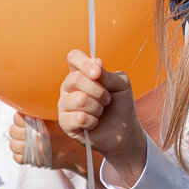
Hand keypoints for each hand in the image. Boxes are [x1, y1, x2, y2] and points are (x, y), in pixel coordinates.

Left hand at [9, 111, 93, 172]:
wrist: (76, 151)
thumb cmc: (67, 132)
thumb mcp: (58, 116)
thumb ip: (44, 109)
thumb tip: (30, 103)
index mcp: (40, 123)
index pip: (18, 118)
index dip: (21, 118)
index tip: (26, 119)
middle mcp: (36, 137)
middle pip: (13, 131)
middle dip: (18, 129)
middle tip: (27, 129)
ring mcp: (34, 150)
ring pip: (13, 144)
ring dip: (17, 142)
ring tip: (26, 140)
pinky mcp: (33, 161)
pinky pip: (17, 157)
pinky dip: (20, 154)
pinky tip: (28, 150)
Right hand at [59, 50, 146, 182]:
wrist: (124, 131)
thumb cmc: (121, 105)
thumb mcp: (122, 85)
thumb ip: (108, 75)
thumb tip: (97, 63)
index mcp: (81, 73)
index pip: (73, 57)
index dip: (84, 63)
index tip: (97, 73)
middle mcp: (69, 87)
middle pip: (75, 78)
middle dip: (99, 91)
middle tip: (107, 99)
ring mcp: (64, 105)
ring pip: (78, 99)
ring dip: (97, 107)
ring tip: (101, 111)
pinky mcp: (65, 123)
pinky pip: (78, 118)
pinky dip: (93, 121)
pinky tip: (94, 123)